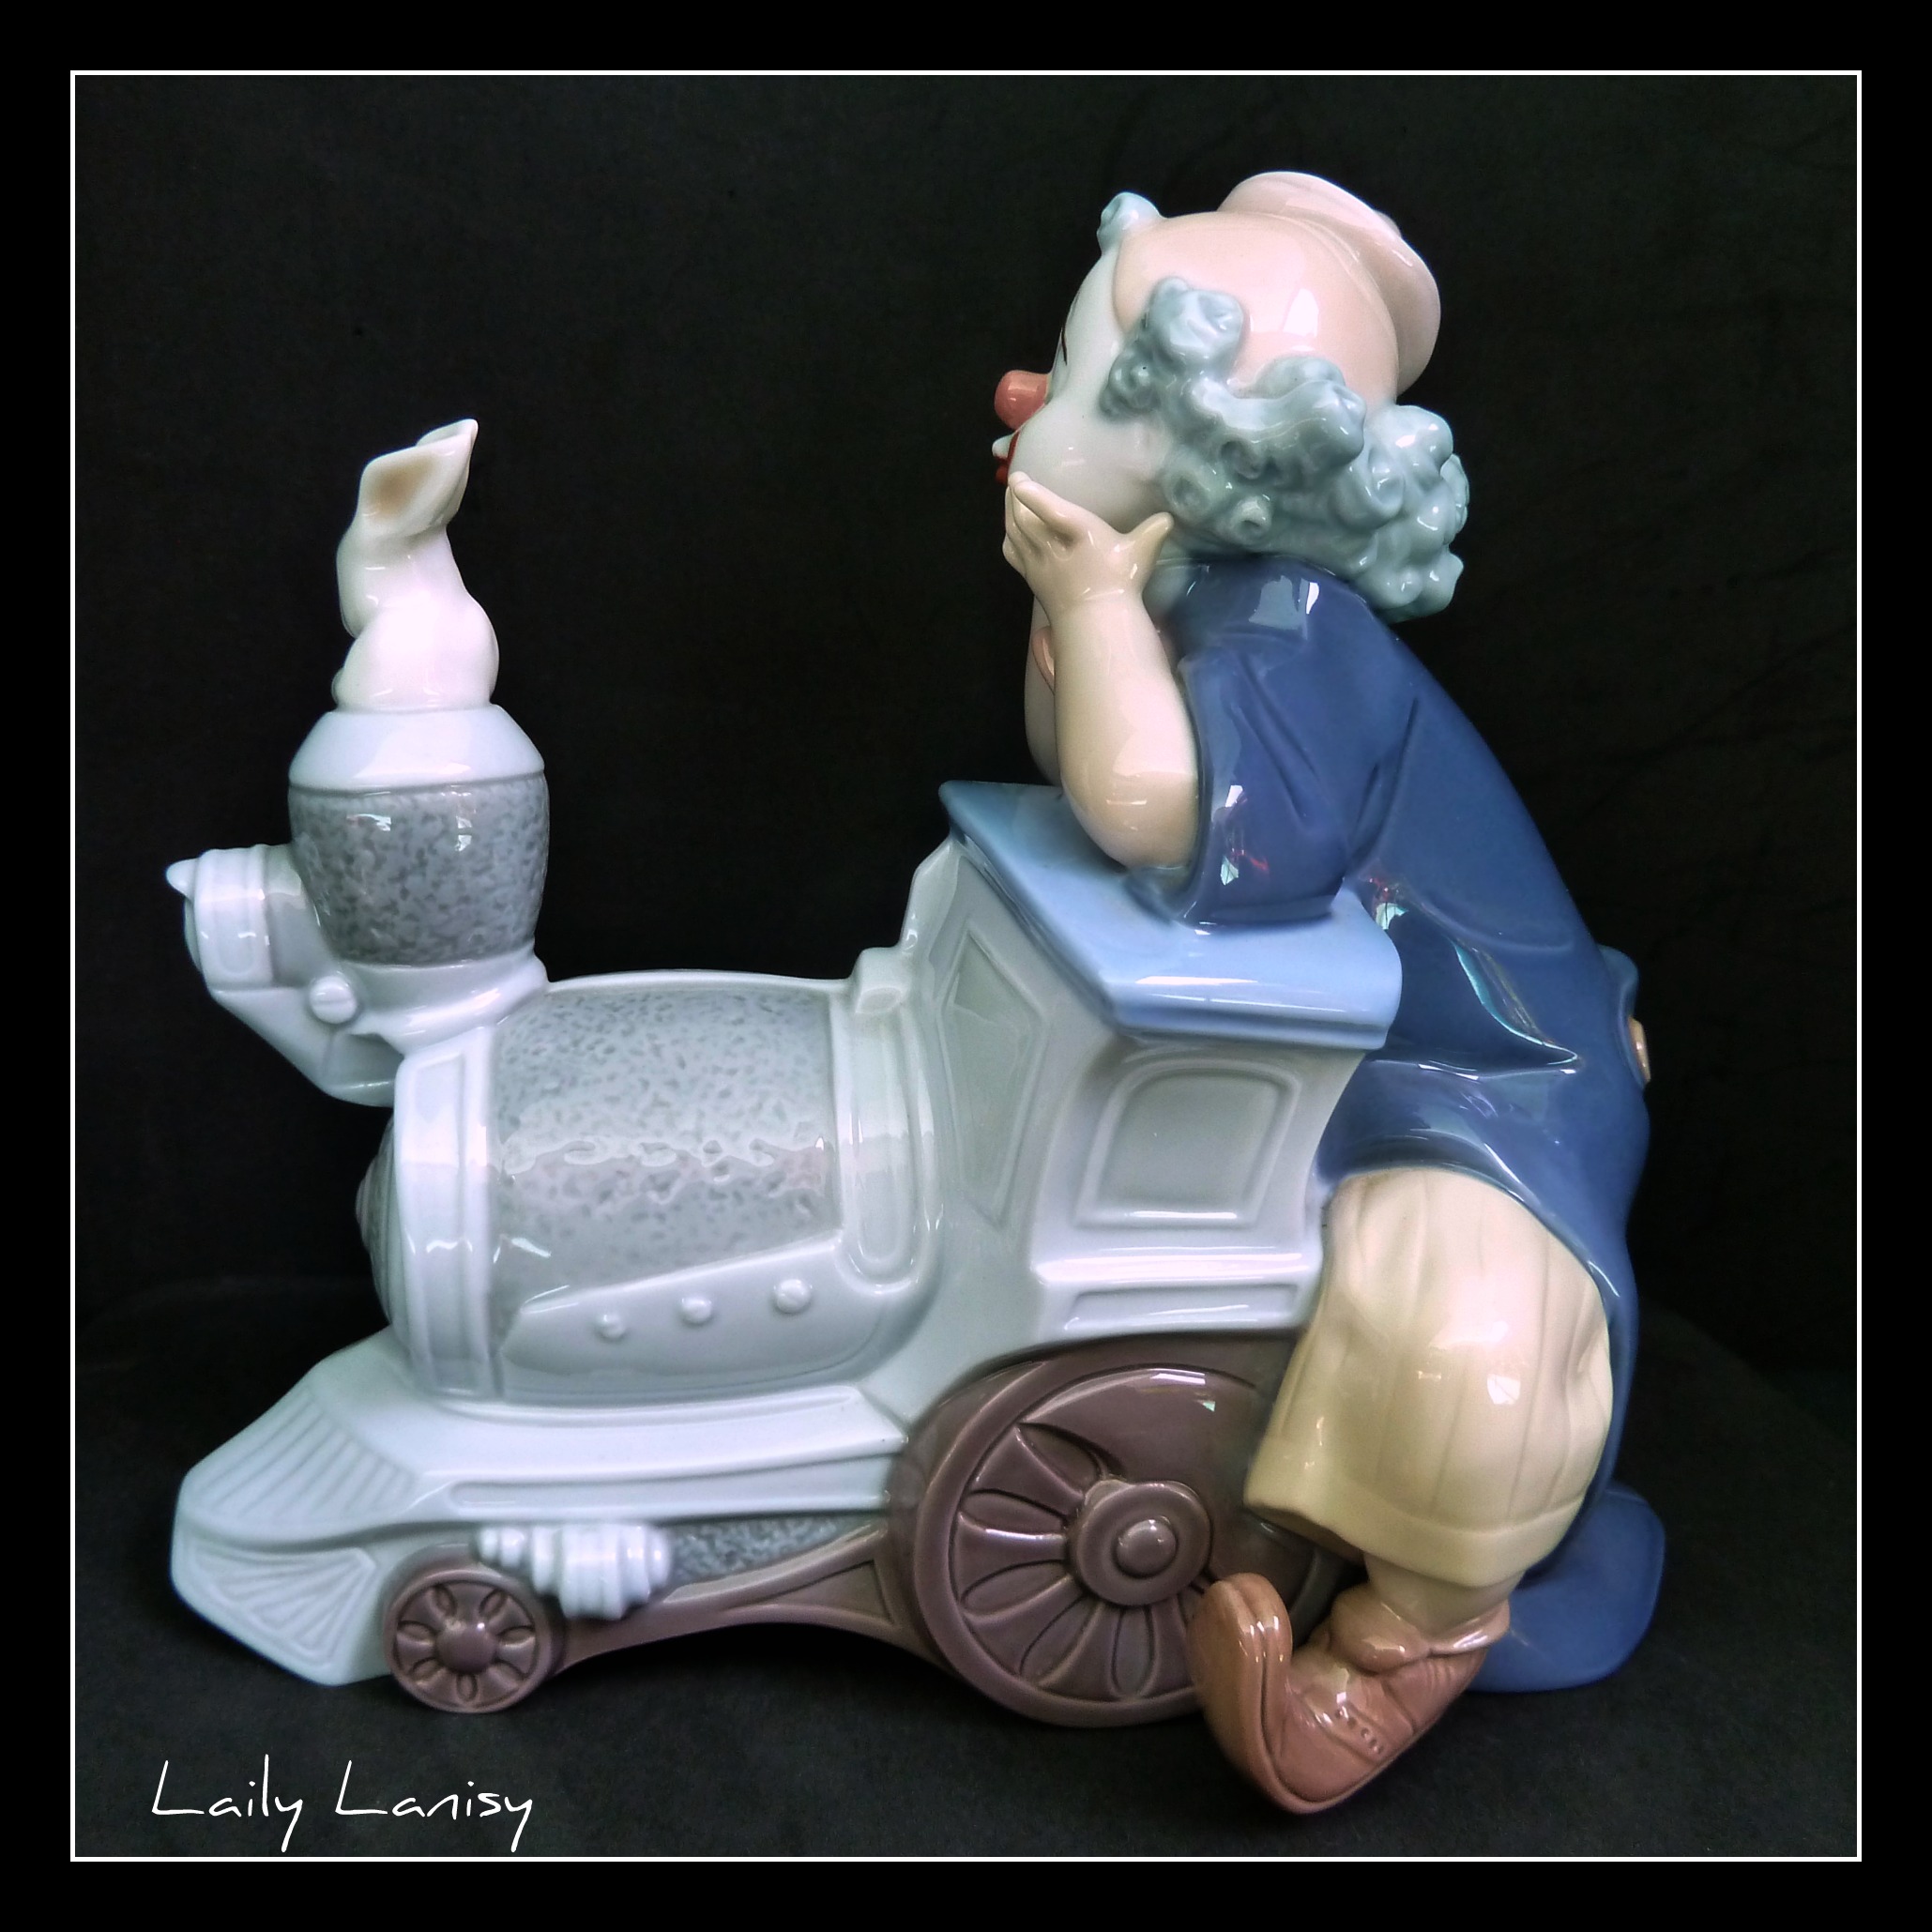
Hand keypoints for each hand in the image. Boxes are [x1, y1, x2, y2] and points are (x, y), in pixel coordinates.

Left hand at [1002, 473, 1171, 624]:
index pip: (1052, 512)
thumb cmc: (1121, 583)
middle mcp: (1054, 549)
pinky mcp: (1032, 578)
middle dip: (1015, 499)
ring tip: (1010, 496)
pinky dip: (1009, 535)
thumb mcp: (1141, 554)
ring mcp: (1039, 565)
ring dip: (1009, 512)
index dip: (1033, 495)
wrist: (1098, 623)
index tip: (1019, 480)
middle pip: (1024, 521)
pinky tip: (1010, 528)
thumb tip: (1168, 518)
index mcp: (1080, 536)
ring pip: (1015, 533)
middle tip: (1014, 481)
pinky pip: (1013, 552)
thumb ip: (1152, 532)